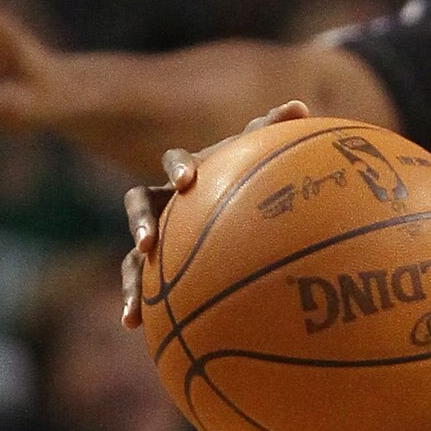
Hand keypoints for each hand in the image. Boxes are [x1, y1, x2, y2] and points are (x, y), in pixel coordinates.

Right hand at [120, 101, 308, 329]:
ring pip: (134, 254)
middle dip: (139, 222)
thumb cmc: (249, 181)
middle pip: (139, 202)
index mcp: (190, 174)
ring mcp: (158, 233)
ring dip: (130, 277)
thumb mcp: (260, 160)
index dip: (179, 168)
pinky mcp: (157, 266)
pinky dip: (137, 304)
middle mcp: (166, 201)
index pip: (177, 163)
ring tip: (133, 307)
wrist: (233, 210)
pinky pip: (144, 286)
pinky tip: (135, 326)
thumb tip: (300, 104)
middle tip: (146, 243)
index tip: (188, 182)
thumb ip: (276, 133)